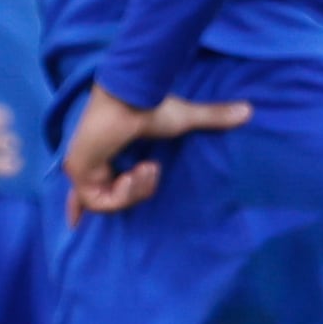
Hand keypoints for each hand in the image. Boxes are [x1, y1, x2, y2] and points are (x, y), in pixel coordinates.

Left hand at [59, 83, 251, 216]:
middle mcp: (89, 165)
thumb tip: (248, 111)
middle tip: (152, 171)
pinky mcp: (79, 172)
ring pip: (108, 205)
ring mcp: (82, 169)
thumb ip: (213, 119)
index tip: (74, 225)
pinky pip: (101, 203)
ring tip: (146, 170)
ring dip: (134, 191)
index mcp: (104, 155)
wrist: (130, 98)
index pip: (87, 186)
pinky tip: (135, 173)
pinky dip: (124, 193)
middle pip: (105, 202)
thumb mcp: (185, 120)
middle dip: (136, 193)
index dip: (78, 207)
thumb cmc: (149, 106)